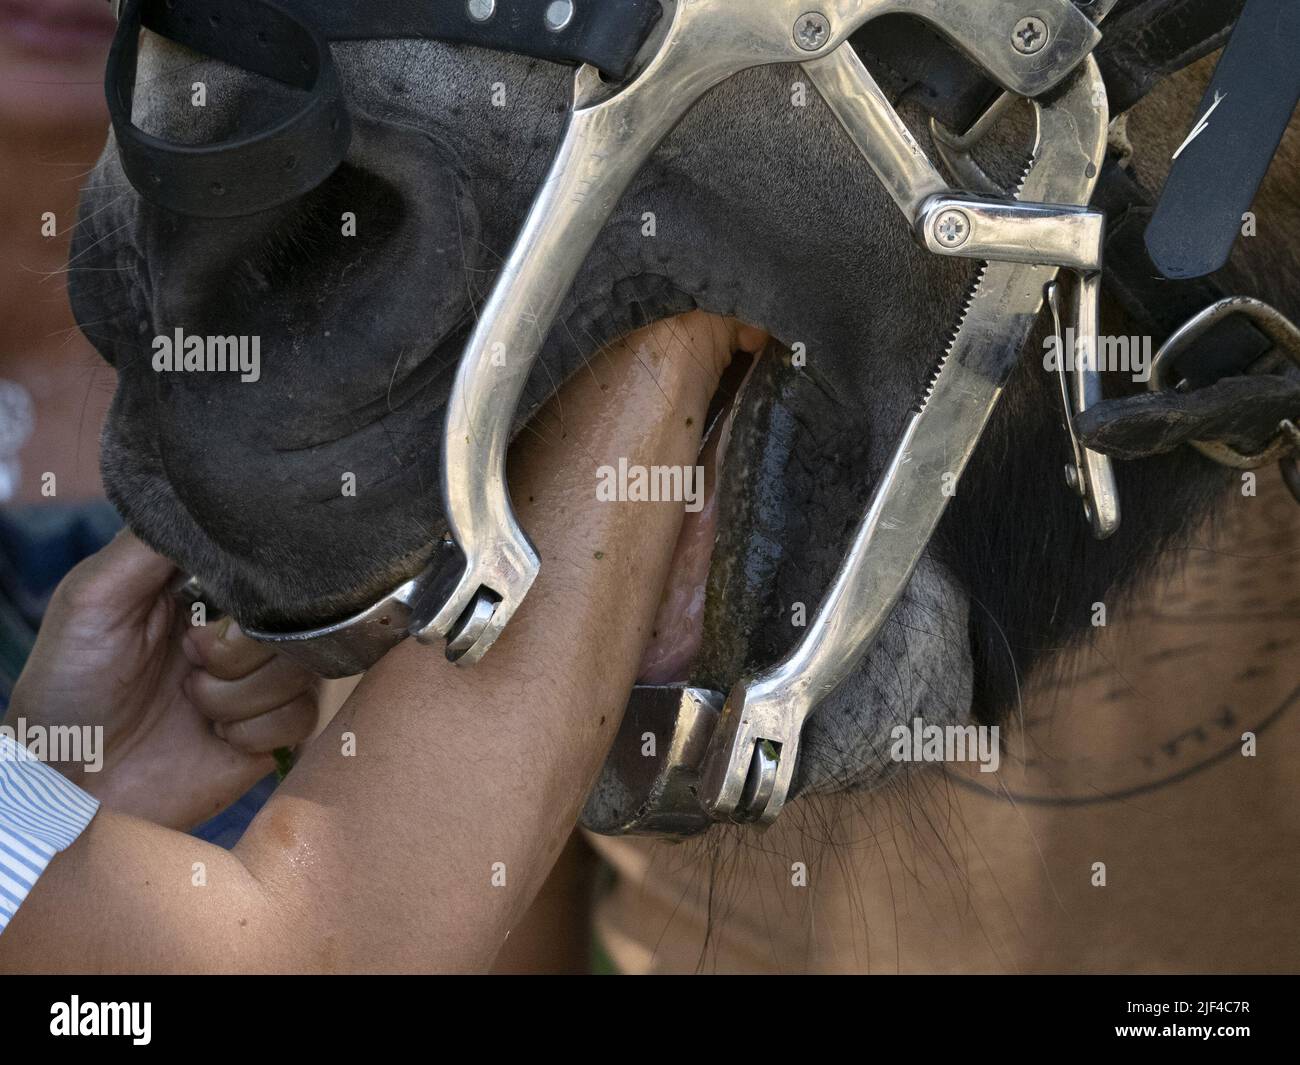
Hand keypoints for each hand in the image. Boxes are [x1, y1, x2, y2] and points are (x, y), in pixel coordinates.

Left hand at [6, 530, 318, 829]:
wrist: (69, 787)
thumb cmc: (67, 687)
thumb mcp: (94, 595)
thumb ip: (152, 540)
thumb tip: (215, 493)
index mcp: (204, 586)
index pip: (266, 560)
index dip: (250, 584)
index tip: (203, 608)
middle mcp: (240, 626)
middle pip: (295, 613)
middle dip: (236, 647)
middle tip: (187, 660)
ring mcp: (261, 678)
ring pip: (302, 666)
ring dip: (236, 694)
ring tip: (190, 704)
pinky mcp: (275, 729)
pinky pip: (301, 715)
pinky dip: (252, 729)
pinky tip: (213, 736)